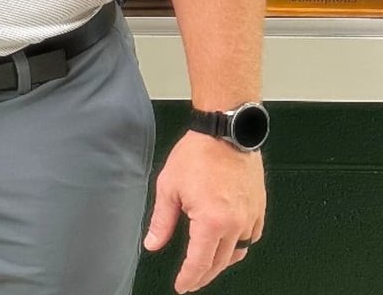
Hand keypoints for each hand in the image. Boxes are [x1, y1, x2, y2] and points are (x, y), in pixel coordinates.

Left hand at [144, 131, 265, 292]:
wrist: (225, 133)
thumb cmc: (197, 154)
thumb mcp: (169, 186)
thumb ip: (162, 220)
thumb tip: (153, 244)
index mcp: (211, 221)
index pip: (199, 263)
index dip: (189, 278)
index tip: (181, 286)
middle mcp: (235, 225)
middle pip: (219, 263)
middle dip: (203, 274)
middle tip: (191, 279)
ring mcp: (250, 218)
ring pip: (237, 253)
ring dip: (221, 261)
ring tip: (206, 263)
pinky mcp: (259, 210)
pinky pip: (250, 238)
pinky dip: (238, 244)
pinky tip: (227, 242)